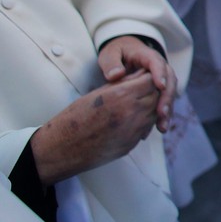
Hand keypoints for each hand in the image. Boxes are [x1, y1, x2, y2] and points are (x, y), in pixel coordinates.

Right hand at [29, 72, 160, 185]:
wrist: (63, 147)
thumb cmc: (76, 116)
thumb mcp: (98, 93)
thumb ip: (123, 83)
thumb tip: (142, 74)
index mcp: (122, 96)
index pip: (150, 80)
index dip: (148, 76)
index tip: (144, 76)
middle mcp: (132, 112)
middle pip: (156, 96)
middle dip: (152, 91)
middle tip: (143, 88)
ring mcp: (134, 130)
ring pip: (154, 113)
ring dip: (150, 106)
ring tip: (137, 103)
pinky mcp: (132, 143)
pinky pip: (146, 128)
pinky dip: (143, 121)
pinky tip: (132, 118)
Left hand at [98, 35, 176, 132]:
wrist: (125, 53)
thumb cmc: (117, 53)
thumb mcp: (110, 54)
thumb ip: (111, 63)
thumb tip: (116, 75)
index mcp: (148, 56)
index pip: (157, 63)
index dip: (160, 74)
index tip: (159, 85)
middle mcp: (160, 68)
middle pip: (169, 80)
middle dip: (167, 97)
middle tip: (161, 112)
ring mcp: (162, 79)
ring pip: (170, 93)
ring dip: (168, 110)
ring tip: (162, 126)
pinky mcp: (159, 91)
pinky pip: (164, 102)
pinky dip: (163, 115)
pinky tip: (159, 129)